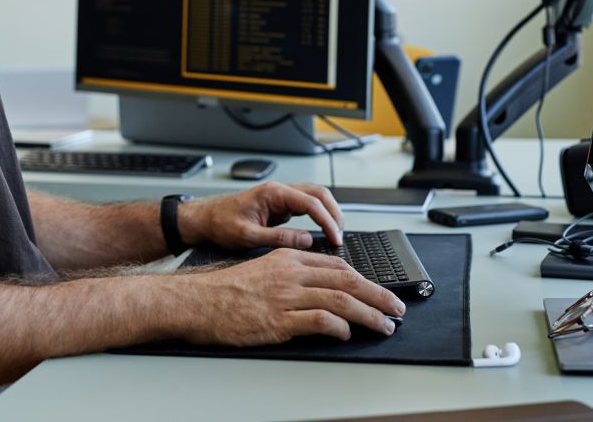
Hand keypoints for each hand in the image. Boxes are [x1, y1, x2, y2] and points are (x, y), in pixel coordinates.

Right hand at [179, 248, 405, 344]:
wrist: (196, 302)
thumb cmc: (225, 291)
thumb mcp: (262, 270)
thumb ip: (291, 275)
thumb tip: (321, 290)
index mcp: (288, 258)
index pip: (338, 265)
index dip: (365, 279)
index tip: (379, 291)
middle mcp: (290, 273)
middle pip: (347, 281)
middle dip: (378, 295)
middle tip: (397, 308)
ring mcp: (286, 297)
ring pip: (340, 301)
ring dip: (369, 315)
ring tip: (384, 326)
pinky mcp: (279, 321)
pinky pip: (320, 321)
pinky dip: (339, 328)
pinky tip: (347, 334)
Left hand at [180, 182, 343, 249]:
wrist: (205, 220)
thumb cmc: (220, 224)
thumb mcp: (247, 236)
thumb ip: (278, 238)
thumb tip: (306, 240)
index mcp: (272, 193)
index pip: (310, 202)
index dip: (327, 221)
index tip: (335, 238)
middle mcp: (279, 191)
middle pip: (319, 194)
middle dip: (334, 213)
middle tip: (340, 236)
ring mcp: (280, 197)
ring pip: (315, 198)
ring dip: (329, 213)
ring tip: (336, 233)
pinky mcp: (279, 206)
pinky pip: (306, 206)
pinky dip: (319, 216)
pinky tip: (323, 231)